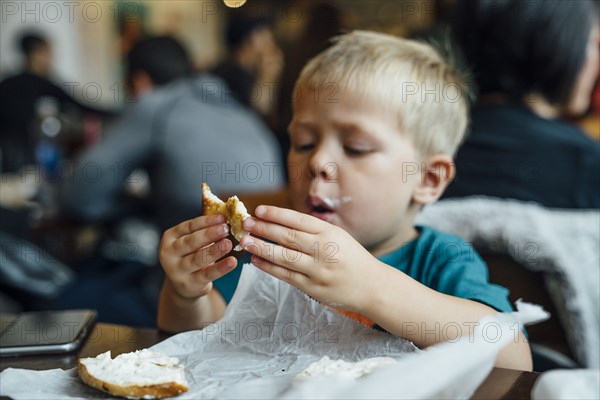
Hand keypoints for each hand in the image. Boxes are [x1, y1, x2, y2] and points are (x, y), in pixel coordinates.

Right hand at [159, 214, 236, 300]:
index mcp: (170, 237)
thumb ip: (204, 231)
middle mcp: (169, 253)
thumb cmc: (190, 255)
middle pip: (191, 242)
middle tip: (225, 229)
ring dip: (214, 250)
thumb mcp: (192, 242)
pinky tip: (232, 262)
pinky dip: (220, 268)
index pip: (188, 226)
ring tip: (228, 244)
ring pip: (197, 259)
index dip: (206, 221)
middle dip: (209, 234)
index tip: (223, 217)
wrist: (183, 284)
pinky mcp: (189, 284)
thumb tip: (226, 219)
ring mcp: (177, 270)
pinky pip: (207, 274)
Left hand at [240, 206, 382, 312]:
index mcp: (330, 233)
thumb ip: (313, 230)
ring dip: (261, 248)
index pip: (298, 220)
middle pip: (288, 236)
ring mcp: (318, 270)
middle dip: (264, 228)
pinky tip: (256, 260)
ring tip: (246, 241)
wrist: (372, 286)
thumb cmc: (351, 258)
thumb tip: (279, 221)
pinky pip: (286, 276)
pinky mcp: (313, 288)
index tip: (259, 210)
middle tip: (246, 223)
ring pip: (284, 256)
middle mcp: (324, 250)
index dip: (276, 214)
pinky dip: (269, 267)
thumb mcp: (338, 236)